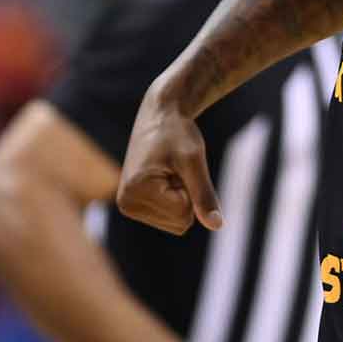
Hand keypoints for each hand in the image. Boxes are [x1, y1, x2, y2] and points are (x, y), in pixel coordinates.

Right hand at [117, 85, 221, 234]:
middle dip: (186, 196)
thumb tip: (216, 226)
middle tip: (175, 168)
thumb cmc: (177, 133)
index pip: (184, 215)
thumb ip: (203, 194)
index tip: (178, 165)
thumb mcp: (194, 161)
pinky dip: (176, 198)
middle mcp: (126, 204)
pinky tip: (165, 177)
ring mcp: (128, 206)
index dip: (192, 190)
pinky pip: (171, 218)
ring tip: (169, 171)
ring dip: (181, 197)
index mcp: (135, 192)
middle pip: (180, 223)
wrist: (160, 115)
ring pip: (176, 223)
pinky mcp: (135, 205)